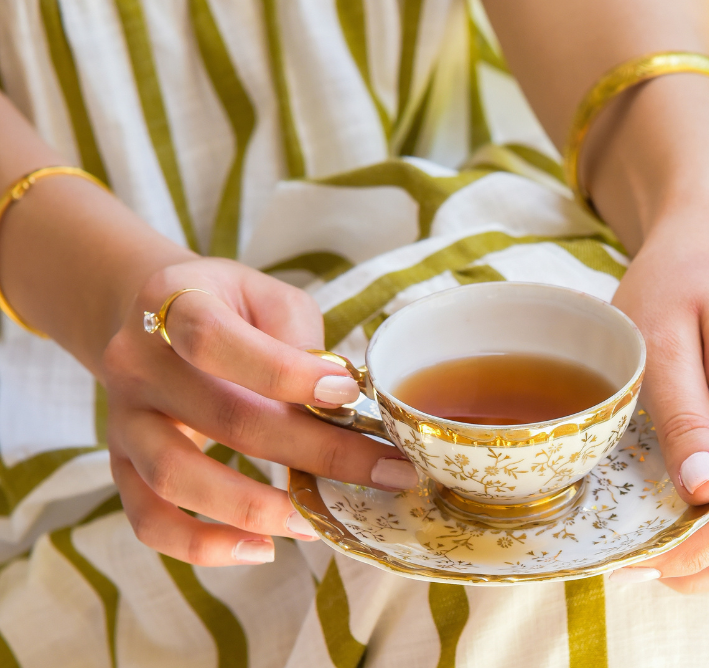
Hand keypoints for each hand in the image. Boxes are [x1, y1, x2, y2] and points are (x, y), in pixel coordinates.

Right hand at [100, 258, 418, 565]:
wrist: (152, 320)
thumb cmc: (231, 309)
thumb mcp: (270, 300)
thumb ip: (301, 342)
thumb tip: (341, 406)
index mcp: (173, 301)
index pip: (215, 341)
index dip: (286, 373)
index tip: (350, 395)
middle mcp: (137, 362)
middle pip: (224, 417)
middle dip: (317, 452)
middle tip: (384, 472)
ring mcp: (123, 419)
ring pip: (177, 478)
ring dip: (257, 507)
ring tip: (320, 520)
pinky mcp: (123, 466)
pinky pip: (149, 520)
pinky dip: (202, 545)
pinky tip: (262, 548)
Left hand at [609, 195, 708, 591]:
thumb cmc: (680, 280)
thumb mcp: (660, 337)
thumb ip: (685, 415)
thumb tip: (706, 493)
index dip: (698, 544)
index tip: (638, 559)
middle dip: (696, 559)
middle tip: (622, 561)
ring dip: (705, 550)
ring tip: (636, 548)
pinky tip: (666, 521)